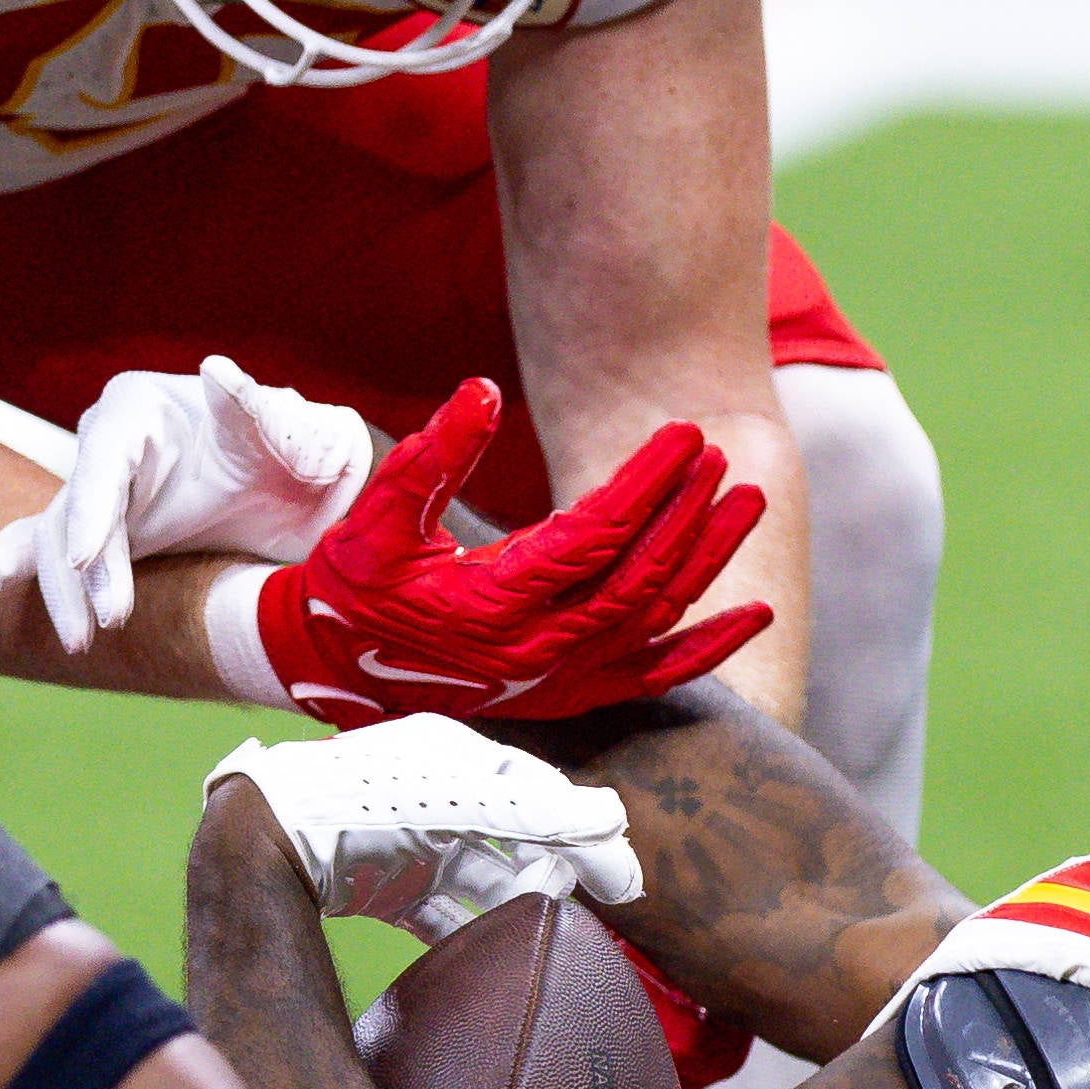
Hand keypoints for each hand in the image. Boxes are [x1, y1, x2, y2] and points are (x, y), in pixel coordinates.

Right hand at [0, 355, 373, 651]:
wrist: (305, 497)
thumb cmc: (298, 453)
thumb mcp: (297, 431)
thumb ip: (263, 410)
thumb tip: (219, 372)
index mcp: (137, 409)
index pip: (103, 457)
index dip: (90, 507)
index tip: (81, 557)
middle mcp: (103, 448)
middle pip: (72, 509)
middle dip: (82, 571)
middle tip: (104, 626)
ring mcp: (93, 496)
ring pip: (46, 545)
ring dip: (60, 596)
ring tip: (81, 644)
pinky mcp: (89, 539)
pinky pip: (27, 558)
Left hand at [208, 716, 642, 940]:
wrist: (263, 838)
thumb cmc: (361, 802)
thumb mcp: (457, 799)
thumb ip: (534, 809)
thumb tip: (614, 815)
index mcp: (455, 756)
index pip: (539, 793)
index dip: (585, 833)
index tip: (623, 878)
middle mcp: (434, 793)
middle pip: (515, 835)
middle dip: (557, 868)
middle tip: (601, 907)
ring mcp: (408, 840)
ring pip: (481, 877)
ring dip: (515, 902)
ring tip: (552, 932)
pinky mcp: (381, 884)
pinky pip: (436, 911)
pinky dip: (464, 932)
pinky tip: (489, 955)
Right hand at [248, 379, 771, 727]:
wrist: (334, 667)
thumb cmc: (352, 585)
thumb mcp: (377, 516)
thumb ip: (433, 456)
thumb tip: (481, 392)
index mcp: (491, 603)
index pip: (595, 535)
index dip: (647, 483)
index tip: (684, 434)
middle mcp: (535, 650)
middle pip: (640, 577)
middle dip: (688, 514)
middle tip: (718, 457)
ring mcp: (557, 681)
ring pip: (657, 620)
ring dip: (708, 560)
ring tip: (745, 500)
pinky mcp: (568, 696)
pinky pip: (655, 678)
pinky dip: (709, 649)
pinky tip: (755, 613)